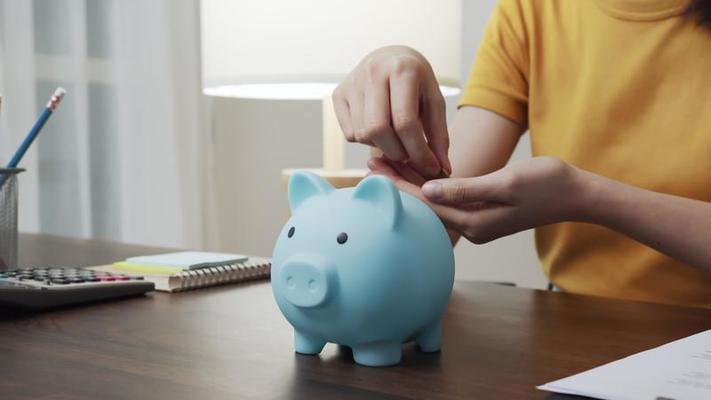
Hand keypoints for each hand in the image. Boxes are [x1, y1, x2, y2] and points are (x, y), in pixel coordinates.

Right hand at [334, 46, 450, 177]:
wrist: (390, 57)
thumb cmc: (416, 83)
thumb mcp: (434, 102)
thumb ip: (439, 135)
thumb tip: (442, 169)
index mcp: (402, 69)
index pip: (405, 121)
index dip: (418, 151)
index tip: (429, 166)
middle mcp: (373, 72)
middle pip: (377, 129)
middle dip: (396, 152)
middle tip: (409, 156)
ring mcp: (352, 82)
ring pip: (362, 134)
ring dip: (382, 147)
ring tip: (395, 140)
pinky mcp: (338, 94)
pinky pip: (349, 133)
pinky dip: (366, 141)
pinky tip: (378, 130)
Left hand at [369, 156, 586, 243]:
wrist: (576, 195)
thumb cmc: (547, 184)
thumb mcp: (507, 183)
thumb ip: (466, 189)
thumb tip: (428, 190)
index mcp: (475, 222)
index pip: (426, 203)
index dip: (398, 184)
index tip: (374, 168)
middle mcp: (472, 227)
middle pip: (425, 205)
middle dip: (398, 183)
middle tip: (370, 163)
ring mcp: (477, 222)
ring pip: (435, 202)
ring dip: (411, 183)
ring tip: (385, 164)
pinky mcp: (482, 214)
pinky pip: (449, 201)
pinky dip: (430, 186)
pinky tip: (416, 172)